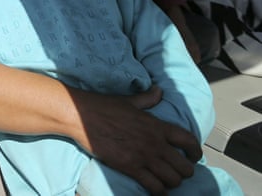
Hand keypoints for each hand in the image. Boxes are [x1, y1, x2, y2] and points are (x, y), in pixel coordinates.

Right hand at [72, 86, 200, 194]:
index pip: (188, 141)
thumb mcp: (129, 100)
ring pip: (173, 179)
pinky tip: (156, 190)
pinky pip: (154, 186)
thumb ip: (147, 98)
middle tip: (177, 172)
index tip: (193, 157)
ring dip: (172, 183)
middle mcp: (155, 142)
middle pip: (185, 167)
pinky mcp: (130, 167)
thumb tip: (159, 91)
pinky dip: (159, 191)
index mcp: (157, 125)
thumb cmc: (103, 106)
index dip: (195, 152)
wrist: (81, 115)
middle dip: (184, 172)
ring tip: (166, 181)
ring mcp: (144, 156)